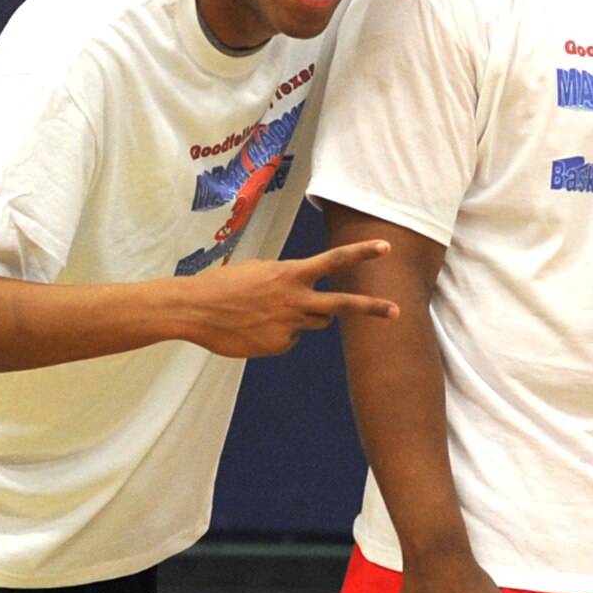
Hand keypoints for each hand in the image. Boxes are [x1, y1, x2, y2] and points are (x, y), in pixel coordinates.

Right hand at [178, 240, 396, 357]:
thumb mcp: (260, 271)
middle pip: (341, 305)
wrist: (195, 309)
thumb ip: (286, 280)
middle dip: (372, 308)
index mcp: (290, 274)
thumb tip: (300, 296)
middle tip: (397, 311)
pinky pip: (290, 341)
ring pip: (315, 324)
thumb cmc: (224, 285)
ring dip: (307, 318)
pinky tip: (254, 330)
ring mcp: (288, 325)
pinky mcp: (277, 346)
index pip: (334, 261)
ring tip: (272, 311)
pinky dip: (278, 336)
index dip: (362, 253)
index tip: (386, 247)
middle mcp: (295, 299)